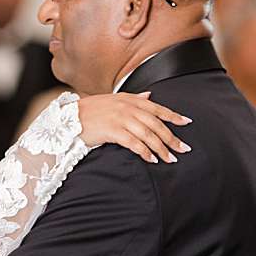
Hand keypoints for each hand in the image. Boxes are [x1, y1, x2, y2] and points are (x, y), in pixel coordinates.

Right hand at [76, 92, 191, 162]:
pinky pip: (133, 143)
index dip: (173, 116)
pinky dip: (144, 152)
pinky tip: (151, 159)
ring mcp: (120, 119)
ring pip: (147, 134)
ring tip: (170, 159)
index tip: (187, 123)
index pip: (157, 107)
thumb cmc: (92, 110)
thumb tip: (150, 95)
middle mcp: (128, 107)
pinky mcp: (112, 131)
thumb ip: (134, 98)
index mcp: (130, 99)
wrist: (68, 118)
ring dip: (160, 148)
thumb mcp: (114, 99)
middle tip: (183, 149)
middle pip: (156, 124)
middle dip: (171, 137)